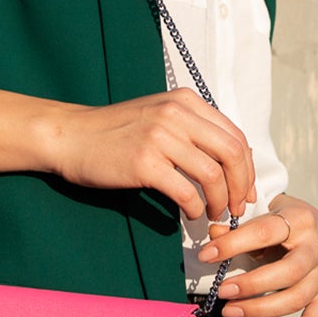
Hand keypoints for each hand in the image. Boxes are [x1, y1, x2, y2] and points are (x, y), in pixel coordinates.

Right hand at [44, 88, 256, 221]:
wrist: (70, 136)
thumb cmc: (115, 131)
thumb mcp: (159, 115)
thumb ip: (192, 129)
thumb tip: (230, 161)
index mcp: (186, 101)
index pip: (235, 136)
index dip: (247, 168)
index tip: (244, 190)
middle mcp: (177, 113)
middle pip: (232, 153)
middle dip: (241, 186)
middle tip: (236, 207)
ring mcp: (160, 137)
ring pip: (213, 175)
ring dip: (219, 201)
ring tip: (213, 214)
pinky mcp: (144, 163)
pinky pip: (186, 192)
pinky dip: (195, 209)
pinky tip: (191, 214)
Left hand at [197, 193, 317, 316]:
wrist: (314, 227)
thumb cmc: (282, 222)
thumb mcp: (262, 214)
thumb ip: (236, 227)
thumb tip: (213, 234)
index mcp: (300, 219)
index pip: (265, 233)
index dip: (232, 245)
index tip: (206, 256)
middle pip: (289, 271)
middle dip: (251, 284)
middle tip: (222, 291)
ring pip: (297, 298)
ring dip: (261, 309)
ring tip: (230, 311)